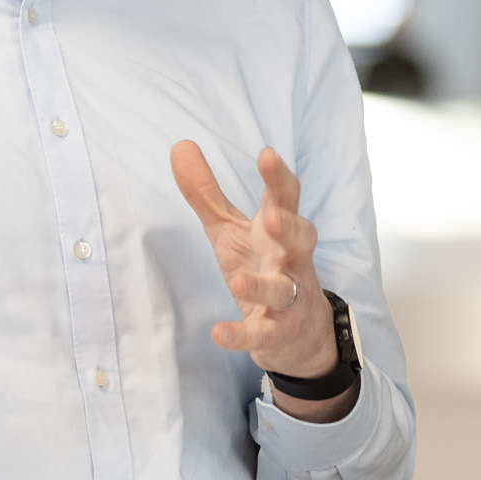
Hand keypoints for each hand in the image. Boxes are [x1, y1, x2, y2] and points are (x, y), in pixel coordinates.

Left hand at [171, 142, 352, 419]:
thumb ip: (207, 193)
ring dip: (261, 286)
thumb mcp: (231, 229)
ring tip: (236, 281)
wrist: (298, 334)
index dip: (279, 178)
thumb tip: (180, 145)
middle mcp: (291, 261)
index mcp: (279, 230)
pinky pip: (262, 334)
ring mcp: (288, 298)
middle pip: (300, 240)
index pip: (286, 199)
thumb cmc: (263, 267)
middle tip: (270, 218)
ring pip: (282, 289)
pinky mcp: (276, 333)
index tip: (267, 155)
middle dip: (288, 229)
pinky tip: (219, 333)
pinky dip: (242, 334)